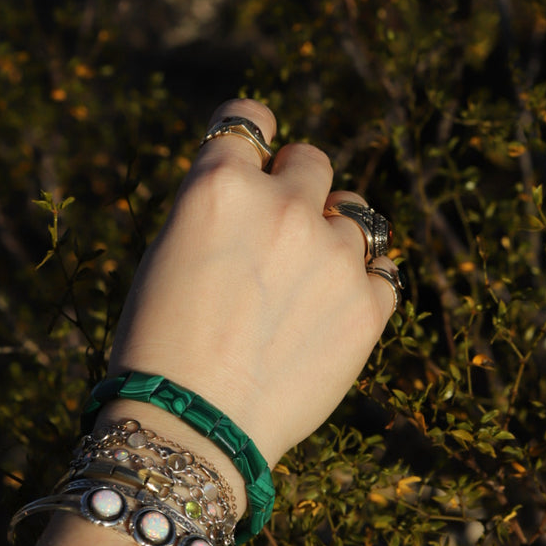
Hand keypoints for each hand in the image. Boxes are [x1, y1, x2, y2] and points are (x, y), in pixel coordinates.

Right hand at [103, 98, 396, 474]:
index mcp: (219, 185)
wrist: (193, 427)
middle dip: (296, 186)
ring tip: (302, 286)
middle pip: (311, 160)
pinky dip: (362, 282)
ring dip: (331, 238)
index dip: (253, 137)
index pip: (249, 119)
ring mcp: (332, 255)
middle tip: (278, 232)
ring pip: (354, 214)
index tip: (256, 159)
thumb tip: (264, 187)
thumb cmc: (162, 344)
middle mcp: (282, 206)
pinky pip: (383, 269)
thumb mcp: (170, 251)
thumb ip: (221, 208)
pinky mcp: (367, 305)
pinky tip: (330, 310)